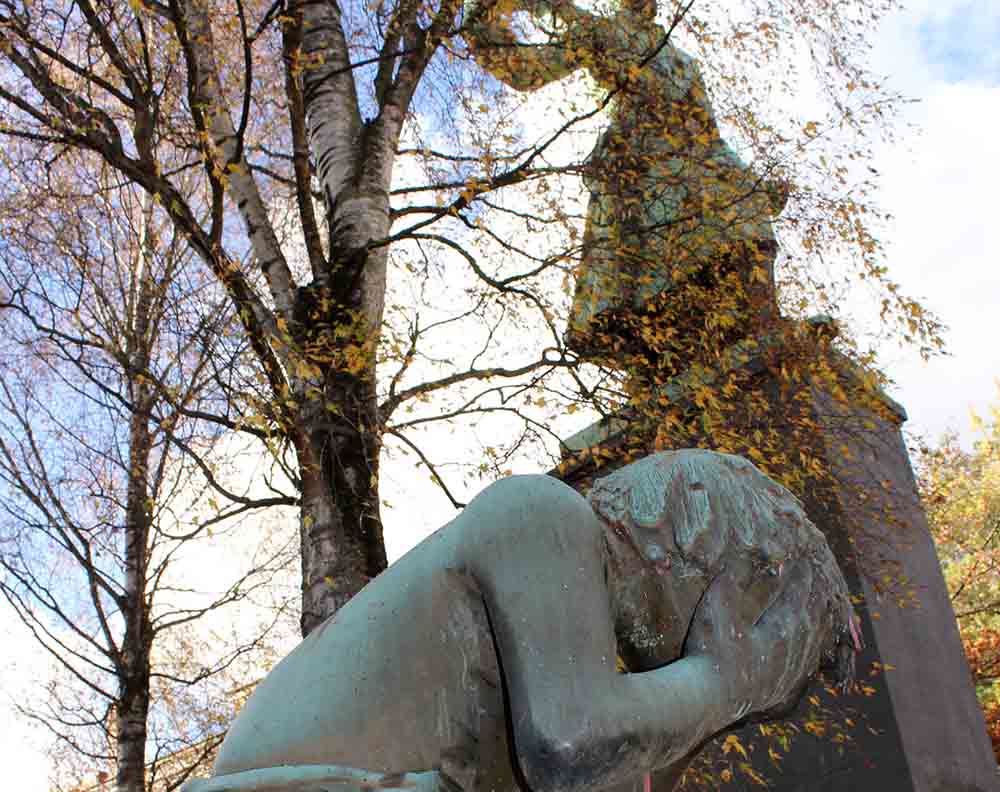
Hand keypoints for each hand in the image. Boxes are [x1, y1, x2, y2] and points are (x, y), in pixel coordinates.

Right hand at [685, 549, 852, 724]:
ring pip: (813, 646)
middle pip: (812, 621)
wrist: (707, 700)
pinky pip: (806, 670)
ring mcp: (790, 675)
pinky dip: (812, 657)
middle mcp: (793, 652)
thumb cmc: (710, 650)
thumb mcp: (717, 607)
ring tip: (824, 617)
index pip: (798, 597)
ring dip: (820, 628)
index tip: (805, 564)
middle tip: (823, 586)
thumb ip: (733, 580)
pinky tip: (811, 658)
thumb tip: (744, 558)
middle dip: (817, 601)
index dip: (801, 579)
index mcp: (781, 628)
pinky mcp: (782, 693)